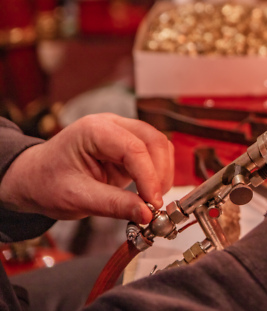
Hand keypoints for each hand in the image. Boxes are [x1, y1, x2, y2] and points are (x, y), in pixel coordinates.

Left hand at [0, 114, 173, 223]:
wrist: (33, 179)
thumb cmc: (46, 182)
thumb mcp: (75, 198)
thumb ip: (113, 205)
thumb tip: (146, 214)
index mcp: (93, 130)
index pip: (134, 148)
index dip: (149, 176)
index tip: (153, 203)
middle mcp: (111, 125)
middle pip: (153, 140)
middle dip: (160, 173)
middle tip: (156, 203)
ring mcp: (122, 133)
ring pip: (159, 145)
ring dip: (162, 173)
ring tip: (152, 200)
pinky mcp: (128, 147)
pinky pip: (154, 155)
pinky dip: (157, 173)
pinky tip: (148, 192)